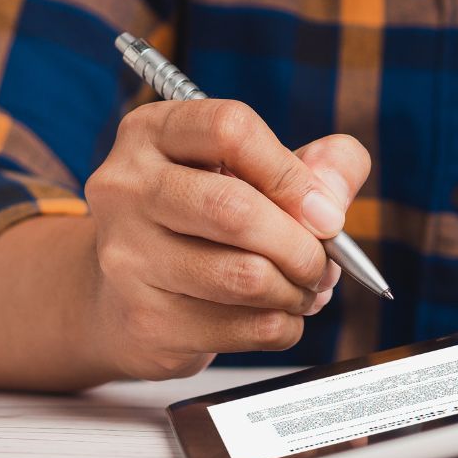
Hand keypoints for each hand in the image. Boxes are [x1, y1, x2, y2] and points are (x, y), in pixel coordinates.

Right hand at [82, 99, 369, 379]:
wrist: (127, 292)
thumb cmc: (208, 218)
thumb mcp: (259, 172)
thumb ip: (320, 166)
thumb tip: (331, 202)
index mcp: (154, 132)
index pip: (231, 129)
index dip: (291, 173)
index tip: (324, 211)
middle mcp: (125, 186)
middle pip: (235, 209)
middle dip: (302, 244)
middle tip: (324, 263)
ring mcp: (126, 256)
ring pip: (244, 277)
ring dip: (297, 291)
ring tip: (307, 288)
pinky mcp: (142, 320)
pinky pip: (242, 328)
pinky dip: (283, 326)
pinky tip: (280, 315)